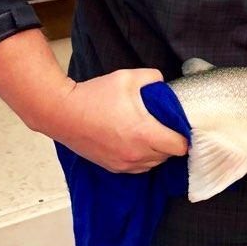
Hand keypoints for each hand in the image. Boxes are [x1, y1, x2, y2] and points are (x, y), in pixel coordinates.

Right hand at [53, 68, 188, 172]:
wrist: (62, 113)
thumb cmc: (94, 95)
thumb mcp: (127, 77)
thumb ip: (153, 77)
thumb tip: (163, 83)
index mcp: (144, 132)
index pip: (179, 146)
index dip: (184, 136)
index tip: (181, 126)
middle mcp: (136, 153)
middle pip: (168, 156)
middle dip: (170, 143)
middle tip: (165, 127)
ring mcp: (123, 164)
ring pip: (153, 164)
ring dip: (156, 152)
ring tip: (150, 135)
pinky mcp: (113, 167)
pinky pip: (138, 168)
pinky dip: (142, 159)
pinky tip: (136, 143)